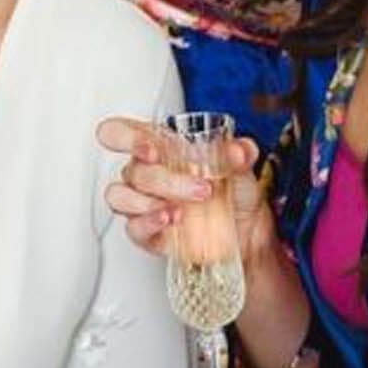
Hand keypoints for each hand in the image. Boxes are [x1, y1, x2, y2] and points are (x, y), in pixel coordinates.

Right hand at [98, 117, 270, 261]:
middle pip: (133, 170)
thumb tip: (238, 150)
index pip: (120, 132)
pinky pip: (133, 227)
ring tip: (180, 210)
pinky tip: (169, 220)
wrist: (246, 234)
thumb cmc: (233, 192)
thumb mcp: (241, 166)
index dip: (126, 137)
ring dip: (148, 202)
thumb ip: (240, 152)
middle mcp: (145, 173)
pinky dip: (148, 223)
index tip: (151, 149)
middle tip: (202, 188)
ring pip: (121, 196)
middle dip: (168, 180)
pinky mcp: (146, 233)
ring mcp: (142, 204)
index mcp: (157, 147)